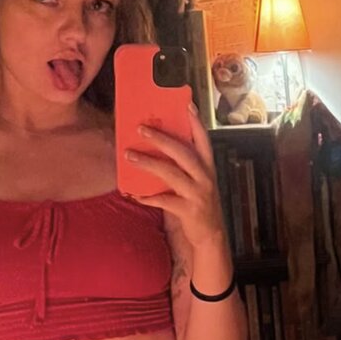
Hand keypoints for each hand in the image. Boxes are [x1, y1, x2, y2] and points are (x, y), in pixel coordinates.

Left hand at [126, 105, 224, 248]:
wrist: (211, 235)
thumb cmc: (198, 201)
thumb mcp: (197, 180)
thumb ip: (183, 165)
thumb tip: (157, 145)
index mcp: (207, 166)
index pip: (202, 139)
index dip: (195, 121)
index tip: (186, 103)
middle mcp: (205, 177)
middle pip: (183, 152)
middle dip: (161, 139)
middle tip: (141, 128)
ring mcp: (198, 193)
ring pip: (171, 173)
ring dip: (148, 163)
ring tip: (129, 155)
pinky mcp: (188, 210)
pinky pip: (164, 201)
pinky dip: (147, 197)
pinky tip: (133, 194)